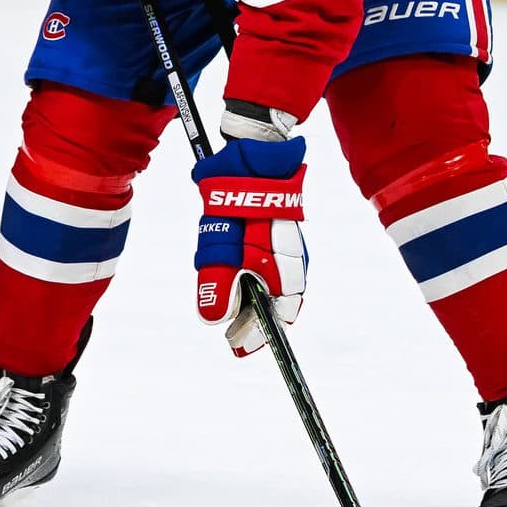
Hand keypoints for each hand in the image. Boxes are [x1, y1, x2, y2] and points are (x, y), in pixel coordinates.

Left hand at [191, 135, 307, 355]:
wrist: (252, 158)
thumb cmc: (239, 205)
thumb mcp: (222, 248)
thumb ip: (218, 283)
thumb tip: (214, 320)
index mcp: (287, 271)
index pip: (280, 316)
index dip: (259, 335)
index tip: (238, 347)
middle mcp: (292, 264)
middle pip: (275, 305)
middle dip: (252, 322)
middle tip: (231, 338)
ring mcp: (286, 250)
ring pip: (270, 286)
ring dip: (250, 301)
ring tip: (228, 313)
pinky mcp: (276, 237)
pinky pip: (266, 268)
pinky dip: (251, 281)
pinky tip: (236, 281)